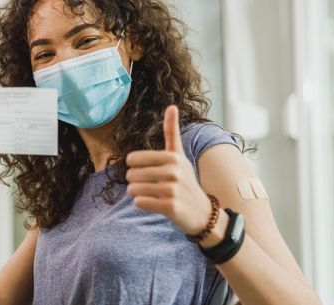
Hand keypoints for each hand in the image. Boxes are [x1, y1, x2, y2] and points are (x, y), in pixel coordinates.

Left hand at [125, 105, 213, 235]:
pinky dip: (142, 203)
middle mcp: (174, 172)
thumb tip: (171, 105)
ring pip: (133, 189)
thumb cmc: (185, 181)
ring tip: (152, 194)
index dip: (134, 167)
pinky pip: (140, 202)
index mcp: (173, 157)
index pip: (133, 159)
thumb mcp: (179, 155)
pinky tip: (154, 203)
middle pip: (131, 175)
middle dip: (135, 182)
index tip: (147, 171)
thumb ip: (171, 132)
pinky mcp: (170, 206)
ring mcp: (173, 189)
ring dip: (137, 193)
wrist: (202, 212)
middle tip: (151, 186)